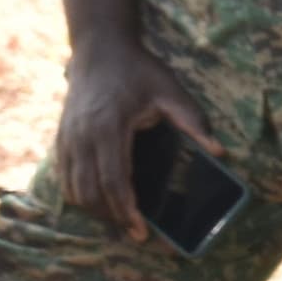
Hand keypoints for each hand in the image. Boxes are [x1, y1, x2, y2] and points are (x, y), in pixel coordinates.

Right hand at [51, 32, 215, 239]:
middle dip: (113, 218)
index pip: (115, 181)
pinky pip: (65, 178)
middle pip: (91, 193)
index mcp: (109, 127)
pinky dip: (80, 195)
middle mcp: (83, 136)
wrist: (99, 47)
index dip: (127, 211)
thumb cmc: (137, 69)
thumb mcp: (170, 90)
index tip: (141, 231)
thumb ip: (193, 121)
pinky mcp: (61, 138)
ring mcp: (68, 138)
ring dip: (96, 210)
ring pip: (75, 190)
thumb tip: (220, 152)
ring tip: (121, 220)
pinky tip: (99, 202)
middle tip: (137, 232)